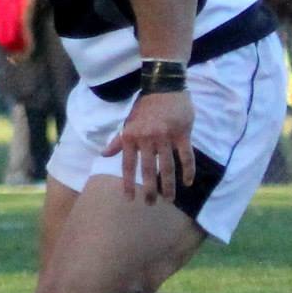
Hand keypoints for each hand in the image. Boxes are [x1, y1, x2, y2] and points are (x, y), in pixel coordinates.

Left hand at [109, 89, 194, 203]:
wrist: (163, 88)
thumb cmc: (144, 107)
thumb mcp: (128, 123)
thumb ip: (118, 141)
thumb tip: (103, 154)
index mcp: (131, 137)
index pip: (128, 165)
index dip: (128, 183)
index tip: (129, 199)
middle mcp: (147, 139)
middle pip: (148, 169)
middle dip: (149, 189)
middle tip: (151, 204)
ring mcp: (165, 137)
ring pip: (167, 166)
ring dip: (169, 184)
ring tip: (169, 199)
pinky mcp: (182, 134)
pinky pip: (186, 156)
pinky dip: (188, 170)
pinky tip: (188, 182)